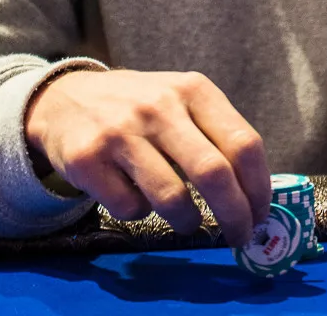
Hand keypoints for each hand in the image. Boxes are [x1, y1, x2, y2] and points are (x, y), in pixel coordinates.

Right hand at [24, 69, 270, 246]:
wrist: (66, 97)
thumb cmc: (140, 106)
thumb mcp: (181, 100)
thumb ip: (216, 133)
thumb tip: (254, 192)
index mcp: (193, 89)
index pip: (243, 143)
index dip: (258, 186)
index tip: (260, 213)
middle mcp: (160, 105)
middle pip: (214, 173)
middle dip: (235, 215)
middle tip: (239, 236)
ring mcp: (122, 131)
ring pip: (172, 198)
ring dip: (187, 220)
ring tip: (187, 219)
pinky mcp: (88, 158)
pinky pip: (130, 208)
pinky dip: (141, 213)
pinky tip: (137, 196)